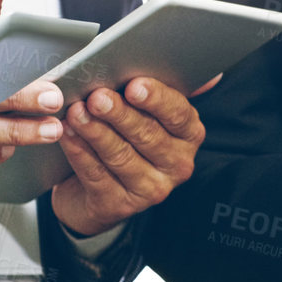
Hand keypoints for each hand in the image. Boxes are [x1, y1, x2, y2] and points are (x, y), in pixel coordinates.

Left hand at [50, 77, 213, 236]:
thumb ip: (169, 91)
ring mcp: (150, 189)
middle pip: (148, 135)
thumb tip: (213, 76)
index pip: (178, 114)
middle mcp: (178, 165)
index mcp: (189, 135)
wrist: (99, 188)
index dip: (156, 99)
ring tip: (76, 112)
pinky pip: (97, 175)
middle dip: (120, 114)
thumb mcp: (149, 112)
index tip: (134, 86)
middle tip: (97, 96)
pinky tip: (68, 134)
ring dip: (96, 132)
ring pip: (121, 156)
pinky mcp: (120, 205)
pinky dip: (80, 152)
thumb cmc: (126, 136)